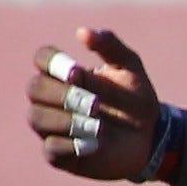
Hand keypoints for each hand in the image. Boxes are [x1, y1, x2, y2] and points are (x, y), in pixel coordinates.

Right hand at [29, 28, 163, 181]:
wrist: (151, 138)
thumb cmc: (136, 99)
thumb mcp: (130, 69)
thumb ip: (110, 46)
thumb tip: (82, 32)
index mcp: (64, 73)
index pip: (42, 58)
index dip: (54, 64)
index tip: (78, 74)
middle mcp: (51, 98)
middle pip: (35, 88)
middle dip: (65, 95)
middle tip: (97, 105)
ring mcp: (52, 125)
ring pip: (37, 118)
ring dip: (67, 121)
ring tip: (100, 127)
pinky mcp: (59, 153)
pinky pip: (51, 148)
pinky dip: (71, 145)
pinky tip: (95, 144)